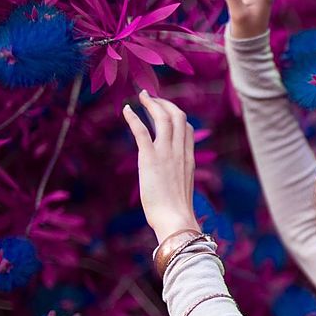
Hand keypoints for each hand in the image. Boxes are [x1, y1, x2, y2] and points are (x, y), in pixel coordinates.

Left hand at [122, 90, 199, 244]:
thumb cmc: (177, 212)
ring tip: (141, 96)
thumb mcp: (182, 191)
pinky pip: (142, 130)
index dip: (177, 116)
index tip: (165, 112)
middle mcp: (180, 152)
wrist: (175, 219)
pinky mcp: (150, 158)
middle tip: (152, 98)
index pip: (187, 129)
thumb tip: (173, 186)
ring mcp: (166, 153)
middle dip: (165, 103)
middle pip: (178, 117)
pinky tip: (126, 110)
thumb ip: (178, 179)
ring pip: (163, 117)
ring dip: (152, 103)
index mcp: (188, 159)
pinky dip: (134, 117)